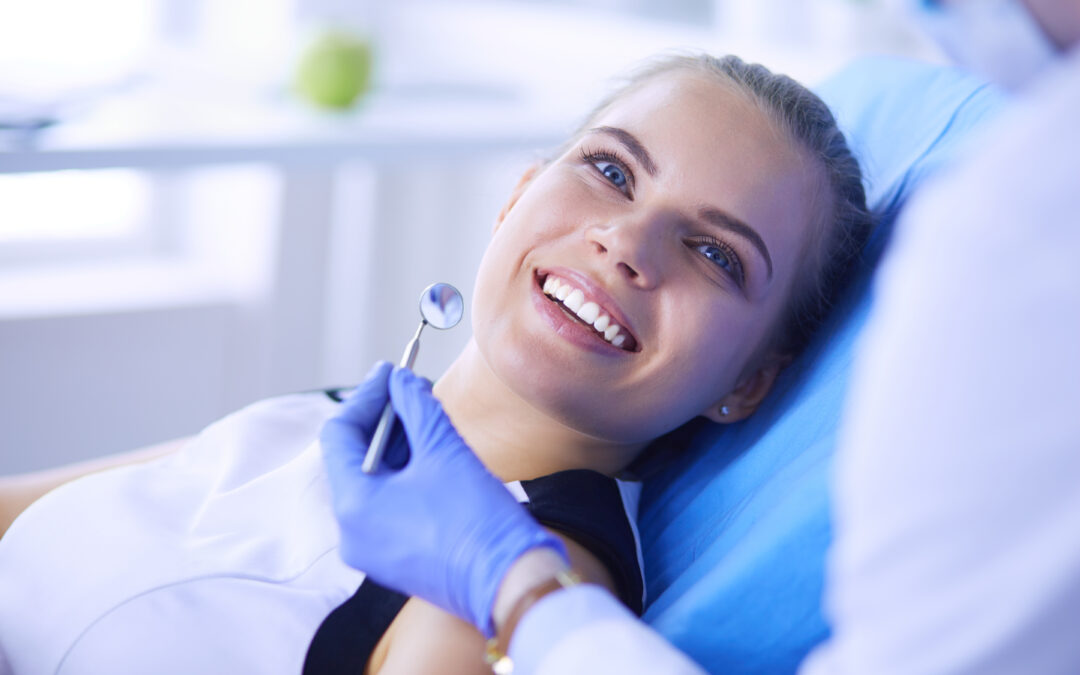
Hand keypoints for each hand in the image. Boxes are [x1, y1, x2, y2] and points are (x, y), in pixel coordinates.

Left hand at [320, 363, 568, 635]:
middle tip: (412, 387)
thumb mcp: (444, 450)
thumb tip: (401, 380)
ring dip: (396, 446)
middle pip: (353, 458)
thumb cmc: (476, 519)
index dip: (367, 396)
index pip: (340, 434)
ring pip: (372, 482)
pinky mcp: (394, 559)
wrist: (510, 582)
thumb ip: (416, 406)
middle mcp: (351, 532)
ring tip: (426, 416)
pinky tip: (430, 452)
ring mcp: (371, 550)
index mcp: (353, 505)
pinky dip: (403, 475)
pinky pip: (386, 506)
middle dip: (383, 419)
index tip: (391, 371)